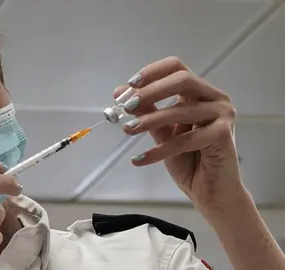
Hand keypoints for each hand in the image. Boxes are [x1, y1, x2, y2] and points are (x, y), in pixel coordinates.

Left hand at [115, 56, 243, 212]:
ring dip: (150, 120)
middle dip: (150, 92)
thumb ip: (146, 111)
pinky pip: (184, 139)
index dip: (152, 72)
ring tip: (128, 129)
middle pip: (182, 81)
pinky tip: (140, 159)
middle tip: (126, 106)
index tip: (130, 85)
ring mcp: (223, 115)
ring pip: (181, 111)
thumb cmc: (189, 160)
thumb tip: (120, 92)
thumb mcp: (161, 131)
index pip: (177, 67)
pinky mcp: (223, 135)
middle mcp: (215, 98)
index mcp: (200, 92)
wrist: (209, 192)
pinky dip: (159, 150)